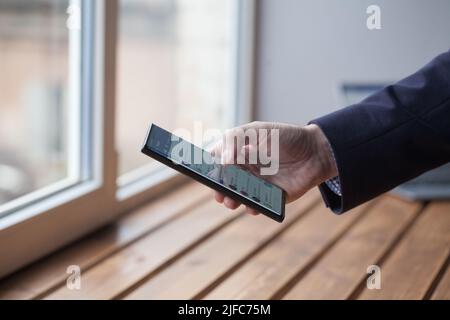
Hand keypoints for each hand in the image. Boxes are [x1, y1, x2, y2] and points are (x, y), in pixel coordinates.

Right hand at [211, 121, 337, 214]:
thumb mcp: (260, 131)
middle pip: (224, 181)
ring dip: (232, 199)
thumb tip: (223, 161)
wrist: (316, 152)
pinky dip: (252, 207)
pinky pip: (257, 205)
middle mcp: (244, 168)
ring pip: (237, 194)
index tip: (203, 172)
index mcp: (239, 151)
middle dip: (219, 188)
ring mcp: (256, 183)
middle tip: (219, 192)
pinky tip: (253, 207)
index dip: (209, 166)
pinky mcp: (269, 197)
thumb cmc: (286, 137)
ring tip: (232, 201)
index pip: (217, 159)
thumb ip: (238, 141)